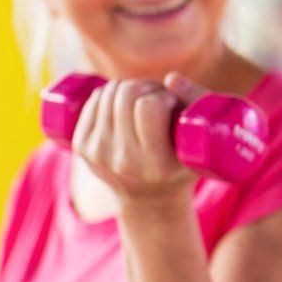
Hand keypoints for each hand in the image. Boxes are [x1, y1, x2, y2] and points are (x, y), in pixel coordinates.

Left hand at [72, 74, 203, 205]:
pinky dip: (111, 93)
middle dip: (147, 86)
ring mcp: (97, 154)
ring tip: (144, 100)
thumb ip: (197, 106)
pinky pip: (95, 100)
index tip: (172, 105)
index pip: (148, 107)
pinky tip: (125, 104)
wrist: (150, 203)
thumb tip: (170, 78)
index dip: (163, 96)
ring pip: (109, 92)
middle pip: (126, 94)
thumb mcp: (200, 145)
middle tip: (158, 97)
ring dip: (130, 87)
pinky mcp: (82, 146)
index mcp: (155, 165)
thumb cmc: (183, 167)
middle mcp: (122, 161)